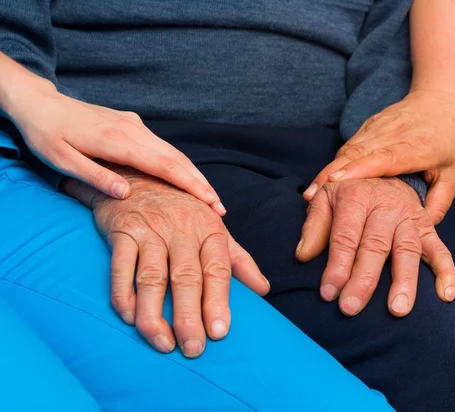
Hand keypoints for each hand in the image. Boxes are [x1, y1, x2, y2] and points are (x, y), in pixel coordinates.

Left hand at [7, 83, 224, 214]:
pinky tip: (186, 178)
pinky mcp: (132, 124)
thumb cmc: (46, 134)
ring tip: (209, 197)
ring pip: (173, 152)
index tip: (209, 201)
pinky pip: (162, 147)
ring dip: (193, 175)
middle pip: (176, 159)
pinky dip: (180, 164)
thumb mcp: (61, 160)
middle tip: (219, 208)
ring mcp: (134, 125)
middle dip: (201, 183)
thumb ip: (94, 177)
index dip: (189, 185)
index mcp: (116, 141)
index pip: (164, 166)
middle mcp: (132, 130)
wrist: (40, 102)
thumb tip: (126, 195)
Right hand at [62, 168, 269, 357]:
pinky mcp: (122, 231)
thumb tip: (264, 290)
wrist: (141, 175)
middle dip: (190, 316)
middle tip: (194, 349)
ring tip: (163, 344)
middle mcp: (182, 230)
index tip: (220, 332)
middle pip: (186, 278)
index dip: (219, 302)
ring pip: (152, 278)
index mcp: (210, 231)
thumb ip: (239, 260)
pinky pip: (120, 268)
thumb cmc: (183, 209)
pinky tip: (130, 319)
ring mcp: (151, 230)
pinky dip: (124, 296)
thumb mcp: (215, 228)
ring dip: (155, 315)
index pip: (217, 270)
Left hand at [296, 177, 454, 316]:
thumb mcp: (325, 200)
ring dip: (404, 281)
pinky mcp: (428, 228)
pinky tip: (445, 296)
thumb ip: (313, 227)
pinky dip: (446, 272)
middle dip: (363, 279)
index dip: (336, 265)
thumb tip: (303, 256)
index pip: (345, 236)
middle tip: (351, 308)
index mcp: (356, 196)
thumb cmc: (349, 194)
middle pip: (375, 245)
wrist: (384, 173)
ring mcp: (409, 217)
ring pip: (407, 250)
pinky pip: (441, 250)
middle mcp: (386, 205)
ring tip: (397, 310)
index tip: (328, 293)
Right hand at [304, 90, 454, 223]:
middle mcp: (393, 134)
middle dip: (331, 174)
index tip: (336, 182)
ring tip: (311, 194)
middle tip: (311, 197)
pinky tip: (323, 180)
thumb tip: (422, 230)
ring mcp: (378, 126)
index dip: (358, 169)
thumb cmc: (452, 138)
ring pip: (348, 149)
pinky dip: (334, 163)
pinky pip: (349, 145)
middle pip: (356, 153)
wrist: (444, 96)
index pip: (384, 158)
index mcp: (416, 146)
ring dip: (328, 170)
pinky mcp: (369, 125)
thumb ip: (439, 202)